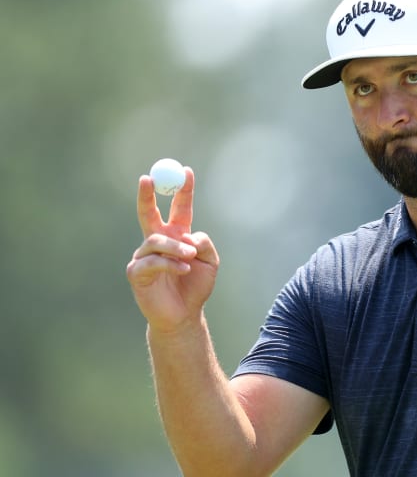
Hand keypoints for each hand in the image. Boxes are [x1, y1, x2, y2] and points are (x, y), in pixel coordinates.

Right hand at [126, 168, 219, 333]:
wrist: (184, 315)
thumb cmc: (196, 287)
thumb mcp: (210, 262)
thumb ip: (204, 243)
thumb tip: (189, 234)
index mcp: (177, 236)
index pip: (178, 208)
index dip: (182, 191)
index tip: (186, 171)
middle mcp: (158, 242)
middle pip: (148, 213)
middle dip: (146, 194)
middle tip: (147, 178)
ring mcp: (144, 256)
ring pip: (156, 240)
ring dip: (176, 247)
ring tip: (189, 257)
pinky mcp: (136, 272)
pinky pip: (152, 261)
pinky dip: (170, 264)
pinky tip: (181, 270)